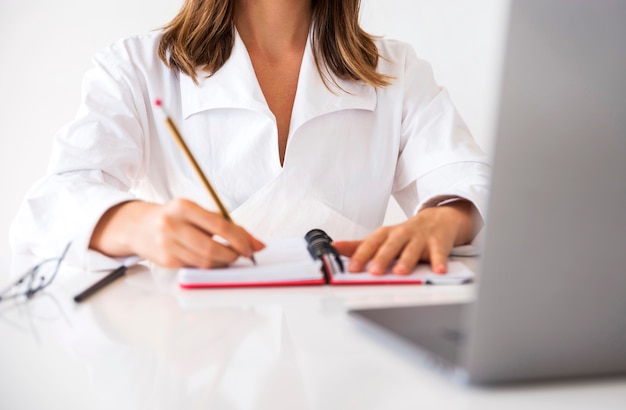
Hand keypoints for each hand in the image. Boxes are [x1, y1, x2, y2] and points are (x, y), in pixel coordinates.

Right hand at [89, 198, 264, 267]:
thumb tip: (258, 244)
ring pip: (205, 262)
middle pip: (212, 249)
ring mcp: (167, 244)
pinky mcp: (165, 261)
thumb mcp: (199, 213)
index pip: (219, 226)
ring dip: (223, 263)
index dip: (240, 240)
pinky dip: (209, 266)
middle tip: (241, 255)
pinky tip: (211, 260)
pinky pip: (196, 267)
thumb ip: (228, 225)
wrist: (139, 226)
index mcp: (184, 207)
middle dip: (233, 255)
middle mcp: (172, 225)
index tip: (252, 248)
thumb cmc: (177, 218)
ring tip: (227, 257)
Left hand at [333, 200, 480, 274]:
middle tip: (374, 271)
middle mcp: (402, 234)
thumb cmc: (406, 233)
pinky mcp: (438, 242)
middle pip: (390, 246)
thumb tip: (335, 248)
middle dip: (382, 258)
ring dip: (406, 260)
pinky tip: (438, 270)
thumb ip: (359, 246)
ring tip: (401, 272)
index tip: (352, 268)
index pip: (371, 244)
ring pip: (412, 249)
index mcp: (386, 234)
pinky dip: (439, 261)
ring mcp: (420, 238)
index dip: (361, 255)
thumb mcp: (382, 238)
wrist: (438, 219)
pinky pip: (439, 252)